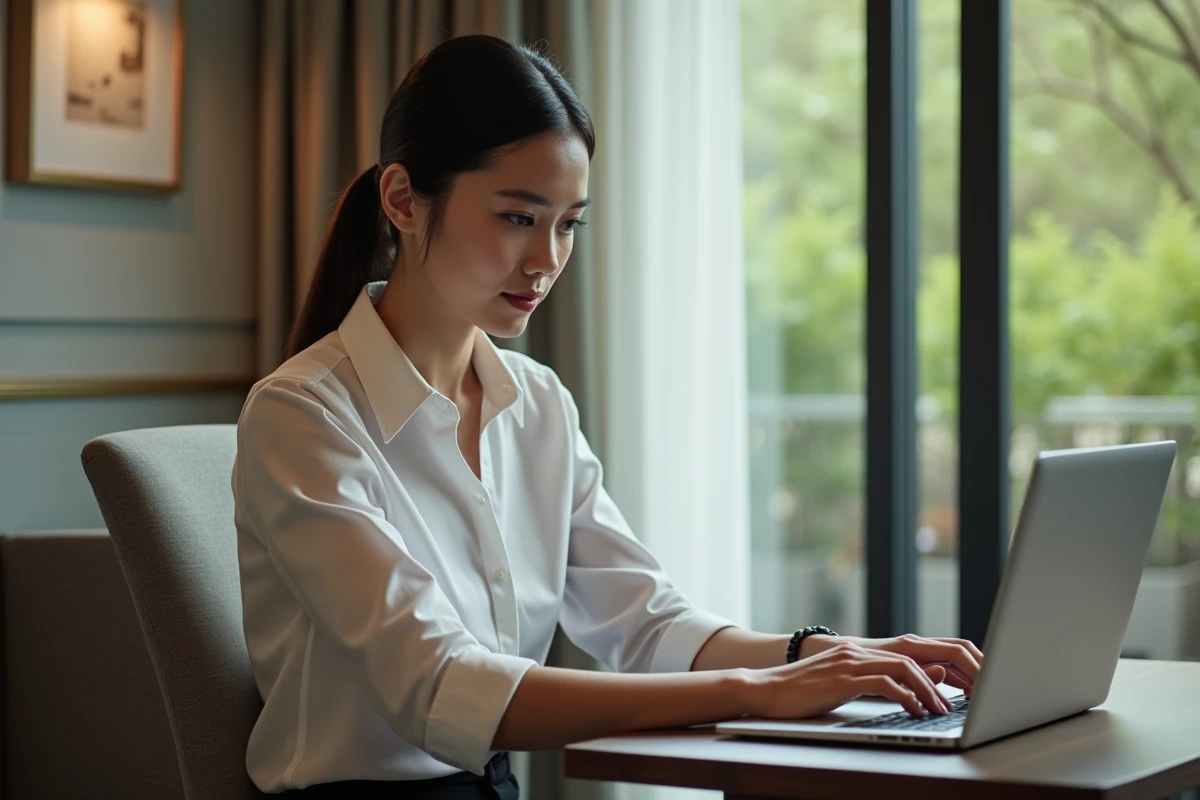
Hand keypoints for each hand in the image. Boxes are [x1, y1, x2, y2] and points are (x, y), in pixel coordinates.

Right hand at [802, 632, 982, 695]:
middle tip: (969, 695)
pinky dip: (904, 697)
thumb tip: (933, 678)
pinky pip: (883, 683)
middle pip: (920, 653)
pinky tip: (914, 712)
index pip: (918, 649)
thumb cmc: (807, 691)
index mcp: (866, 649)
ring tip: (941, 709)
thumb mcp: (852, 682)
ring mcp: (852, 661)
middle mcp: (862, 650)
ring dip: (929, 689)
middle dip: (949, 672)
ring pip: (905, 667)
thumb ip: (888, 678)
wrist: (768, 690)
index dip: (947, 663)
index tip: (968, 684)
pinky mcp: (843, 678)